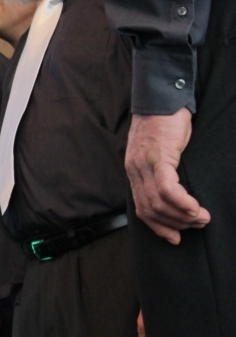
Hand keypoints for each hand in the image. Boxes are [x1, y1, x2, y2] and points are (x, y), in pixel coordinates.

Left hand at [126, 110, 209, 243]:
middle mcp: (134, 170)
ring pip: (159, 203)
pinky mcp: (157, 157)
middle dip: (175, 224)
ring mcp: (143, 164)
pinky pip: (167, 189)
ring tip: (201, 218)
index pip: (141, 208)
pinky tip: (195, 208)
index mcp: (134, 171)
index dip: (158, 226)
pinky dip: (182, 203)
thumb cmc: (166, 125)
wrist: (163, 99)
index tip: (175, 238)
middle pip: (150, 209)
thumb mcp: (160, 152)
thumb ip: (161, 172)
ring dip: (183, 216)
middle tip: (197, 225)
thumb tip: (175, 194)